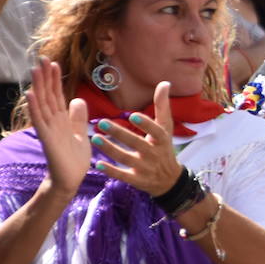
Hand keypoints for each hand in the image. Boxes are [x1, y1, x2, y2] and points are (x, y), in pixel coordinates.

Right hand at [25, 58, 91, 196]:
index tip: (53, 63)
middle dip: (45, 77)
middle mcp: (52, 121)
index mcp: (61, 119)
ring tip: (34, 70)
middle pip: (48, 95)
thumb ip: (77, 117)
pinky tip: (30, 94)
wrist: (70, 180)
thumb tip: (77, 100)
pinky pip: (39, 121)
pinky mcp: (46, 140)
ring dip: (38, 87)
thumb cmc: (74, 159)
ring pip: (42, 104)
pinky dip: (35, 108)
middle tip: (42, 58)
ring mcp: (48, 130)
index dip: (55, 80)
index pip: (57, 95)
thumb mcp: (80, 133)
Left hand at [89, 80, 183, 195]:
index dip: (145, 124)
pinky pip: (122, 175)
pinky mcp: (137, 180)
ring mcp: (145, 168)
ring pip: (125, 158)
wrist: (169, 180)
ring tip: (95, 139)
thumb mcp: (167, 128)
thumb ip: (162, 106)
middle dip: (119, 134)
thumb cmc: (164, 148)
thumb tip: (164, 83)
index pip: (155, 131)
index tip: (132, 115)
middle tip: (102, 122)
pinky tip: (97, 164)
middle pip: (136, 143)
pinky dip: (111, 170)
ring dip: (110, 149)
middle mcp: (154, 154)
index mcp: (162, 140)